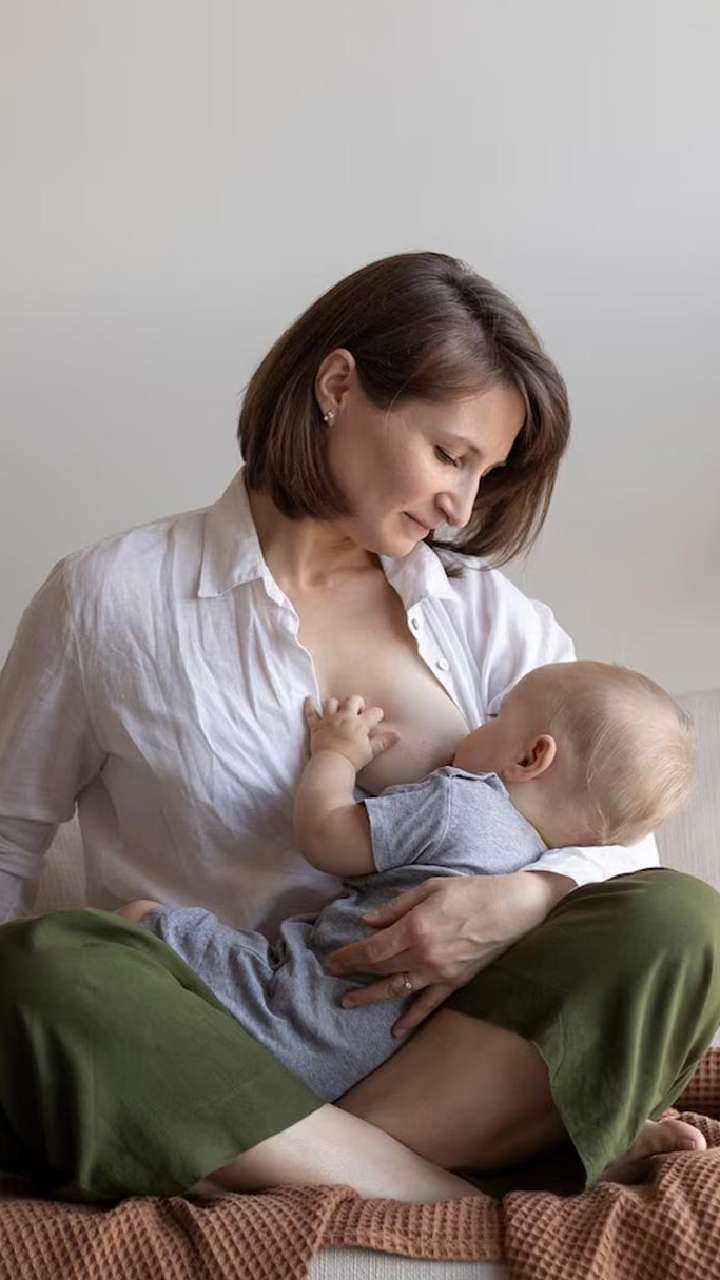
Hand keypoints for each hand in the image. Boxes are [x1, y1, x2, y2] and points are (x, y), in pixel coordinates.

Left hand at [304, 694, 397, 771]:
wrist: (332, 765)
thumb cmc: (353, 759)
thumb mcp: (371, 751)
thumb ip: (384, 742)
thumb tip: (398, 735)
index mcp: (360, 723)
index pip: (373, 712)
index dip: (377, 714)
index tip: (377, 717)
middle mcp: (344, 717)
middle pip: (352, 700)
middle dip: (357, 702)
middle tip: (358, 710)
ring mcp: (329, 720)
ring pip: (331, 702)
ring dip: (335, 703)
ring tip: (338, 707)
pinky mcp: (316, 726)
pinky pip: (311, 712)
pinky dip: (309, 705)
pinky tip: (309, 698)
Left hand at [327, 870, 574, 1036]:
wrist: (515, 909)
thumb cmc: (473, 891)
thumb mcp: (430, 888)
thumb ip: (396, 907)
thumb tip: (368, 922)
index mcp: (414, 928)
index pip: (372, 950)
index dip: (349, 957)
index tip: (332, 960)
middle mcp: (424, 955)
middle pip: (381, 969)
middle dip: (355, 972)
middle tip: (335, 975)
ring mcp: (440, 972)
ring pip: (397, 989)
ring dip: (371, 997)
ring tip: (349, 1002)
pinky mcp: (456, 982)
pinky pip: (429, 1005)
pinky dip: (412, 1019)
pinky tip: (397, 1030)